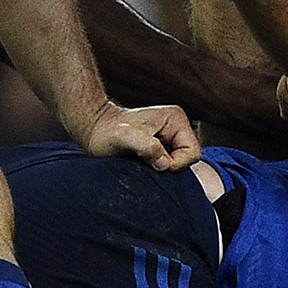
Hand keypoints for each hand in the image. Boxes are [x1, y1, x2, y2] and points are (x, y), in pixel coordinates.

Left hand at [74, 101, 200, 171]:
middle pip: (189, 159)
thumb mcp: (124, 138)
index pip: (192, 152)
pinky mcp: (163, 147)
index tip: (152, 162)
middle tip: (145, 162)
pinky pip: (171, 164)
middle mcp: (177, 126)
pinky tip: (143, 163)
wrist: (95, 131)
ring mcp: (171, 137)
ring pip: (180, 163)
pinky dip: (158, 168)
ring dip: (163, 167)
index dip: (176, 163)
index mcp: (176, 119)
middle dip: (169, 166)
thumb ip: (146, 146)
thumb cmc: (106, 132)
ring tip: (142, 161)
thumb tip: (165, 162)